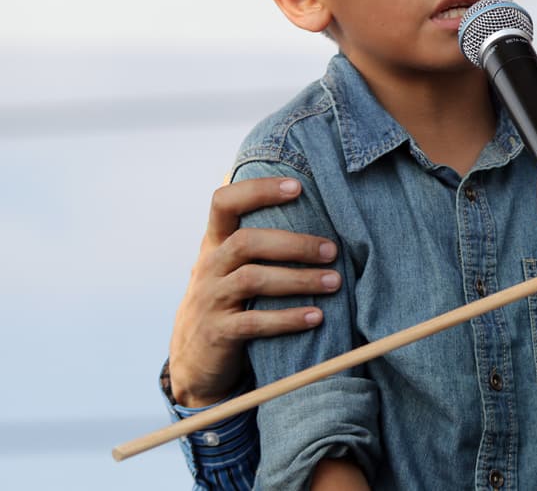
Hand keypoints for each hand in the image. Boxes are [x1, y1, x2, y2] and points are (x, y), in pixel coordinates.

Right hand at [167, 176, 339, 406]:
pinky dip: (288, 319)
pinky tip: (316, 317)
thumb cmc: (228, 301)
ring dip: (299, 279)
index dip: (258, 189)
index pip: (224, 202)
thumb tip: (307, 198)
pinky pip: (254, 322)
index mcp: (214, 243)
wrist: (192, 361)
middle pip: (246, 241)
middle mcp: (209, 266)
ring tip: (334, 282)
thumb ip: (256, 239)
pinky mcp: (217, 333)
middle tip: (331, 250)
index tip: (297, 186)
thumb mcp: (230, 266)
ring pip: (252, 279)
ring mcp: (210, 299)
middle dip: (294, 244)